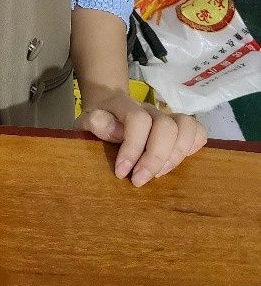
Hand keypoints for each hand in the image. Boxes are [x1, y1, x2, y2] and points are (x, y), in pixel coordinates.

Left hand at [74, 90, 207, 185]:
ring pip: (186, 127)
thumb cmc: (99, 120)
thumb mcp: (87, 122)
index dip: (132, 148)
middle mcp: (150, 109)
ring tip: (158, 175)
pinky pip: (197, 131)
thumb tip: (114, 129)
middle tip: (139, 180)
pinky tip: (176, 163)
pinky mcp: (179, 127)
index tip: (121, 172)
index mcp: (125, 105)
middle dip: (154, 158)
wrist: (108, 109)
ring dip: (175, 156)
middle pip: (166, 126)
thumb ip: (96, 123)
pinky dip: (192, 148)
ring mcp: (167, 117)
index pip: (138, 120)